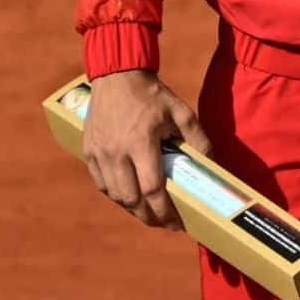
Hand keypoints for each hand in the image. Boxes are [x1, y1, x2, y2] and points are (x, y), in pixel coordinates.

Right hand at [80, 70, 212, 231]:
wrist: (116, 75)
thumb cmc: (151, 93)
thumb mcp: (181, 111)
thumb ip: (197, 138)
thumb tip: (212, 162)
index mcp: (141, 143)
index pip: (152, 189)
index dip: (164, 210)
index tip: (176, 223)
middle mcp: (117, 152)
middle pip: (131, 199)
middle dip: (149, 217)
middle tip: (164, 224)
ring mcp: (99, 153)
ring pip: (114, 195)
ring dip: (132, 209)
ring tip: (150, 214)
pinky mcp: (88, 152)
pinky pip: (102, 183)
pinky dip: (116, 195)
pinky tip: (130, 197)